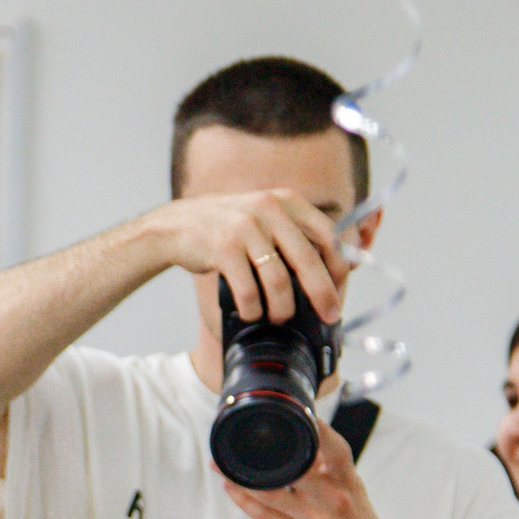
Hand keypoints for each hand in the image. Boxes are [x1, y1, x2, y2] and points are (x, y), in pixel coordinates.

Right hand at [149, 189, 350, 323]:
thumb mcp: (266, 217)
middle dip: (322, 294)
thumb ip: (295, 233)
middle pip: (308, 260)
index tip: (340, 287)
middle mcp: (270, 210)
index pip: (330, 234)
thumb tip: (335, 265)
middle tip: (329, 315)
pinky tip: (252, 313)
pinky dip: (254, 309)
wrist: (177, 225)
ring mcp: (246, 228)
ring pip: (279, 281)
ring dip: (283, 308)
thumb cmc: (228, 228)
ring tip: (280, 317)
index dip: (340, 265)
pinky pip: (249, 291)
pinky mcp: (223, 248)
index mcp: (288, 202)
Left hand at [218, 420, 408, 518]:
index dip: (316, 428)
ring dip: (241, 478)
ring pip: (270, 492)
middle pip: (293, 467)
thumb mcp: (355, 493)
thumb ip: (331, 470)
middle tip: (237, 439)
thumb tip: (309, 441)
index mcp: (348, 481)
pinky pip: (265, 517)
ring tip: (220, 465)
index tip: (295, 411)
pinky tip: (232, 488)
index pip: (334, 448)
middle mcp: (333, 498)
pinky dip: (245, 501)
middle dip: (262, 454)